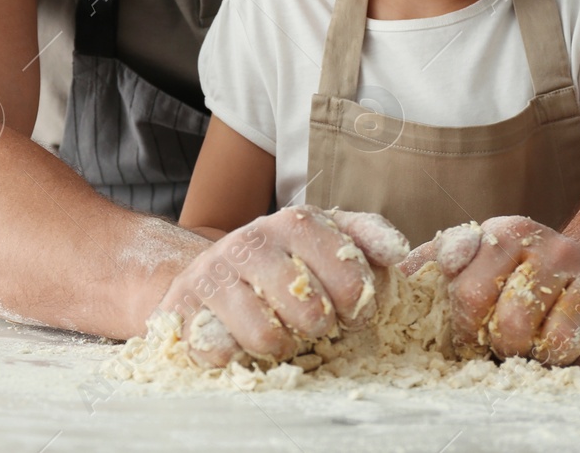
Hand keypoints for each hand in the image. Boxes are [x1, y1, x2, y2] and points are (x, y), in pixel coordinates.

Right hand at [155, 206, 408, 366]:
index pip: (348, 277)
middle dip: (319, 328)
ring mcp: (212, 272)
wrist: (210, 272)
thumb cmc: (286, 263)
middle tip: (311, 323)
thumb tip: (398, 251)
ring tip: (277, 331)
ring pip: (266, 337)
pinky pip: (219, 352)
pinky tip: (237, 339)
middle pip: (311, 312)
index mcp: (295, 223)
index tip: (352, 312)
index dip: (358, 307)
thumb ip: (368, 239)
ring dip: (279, 345)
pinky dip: (234, 356)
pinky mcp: (180, 305)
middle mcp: (250, 241)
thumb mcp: (330, 239)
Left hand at [401, 215, 579, 367]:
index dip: (464, 325)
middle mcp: (556, 249)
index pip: (468, 293)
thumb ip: (433, 262)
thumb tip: (396, 275)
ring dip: (542, 356)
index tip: (471, 328)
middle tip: (510, 338)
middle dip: (503, 343)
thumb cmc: (521, 274)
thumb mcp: (475, 256)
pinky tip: (577, 347)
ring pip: (555, 345)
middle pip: (511, 324)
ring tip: (541, 341)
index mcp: (509, 234)